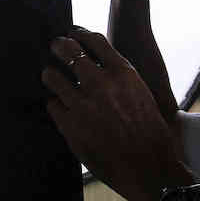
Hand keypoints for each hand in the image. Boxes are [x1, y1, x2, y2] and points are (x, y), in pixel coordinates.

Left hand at [41, 27, 192, 200]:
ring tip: (48, 74)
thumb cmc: (151, 134)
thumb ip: (121, 80)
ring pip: (53, 77)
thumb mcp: (142, 96)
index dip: (81, 34)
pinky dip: (55, 104)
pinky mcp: (70, 125)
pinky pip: (53, 105)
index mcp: (123, 74)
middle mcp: (100, 84)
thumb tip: (103, 68)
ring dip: (50, 74)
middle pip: (69, 52)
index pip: (95, 41)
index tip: (74, 33)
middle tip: (54, 45)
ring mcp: (83, 104)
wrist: (148, 167)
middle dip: (59, 46)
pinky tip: (57, 105)